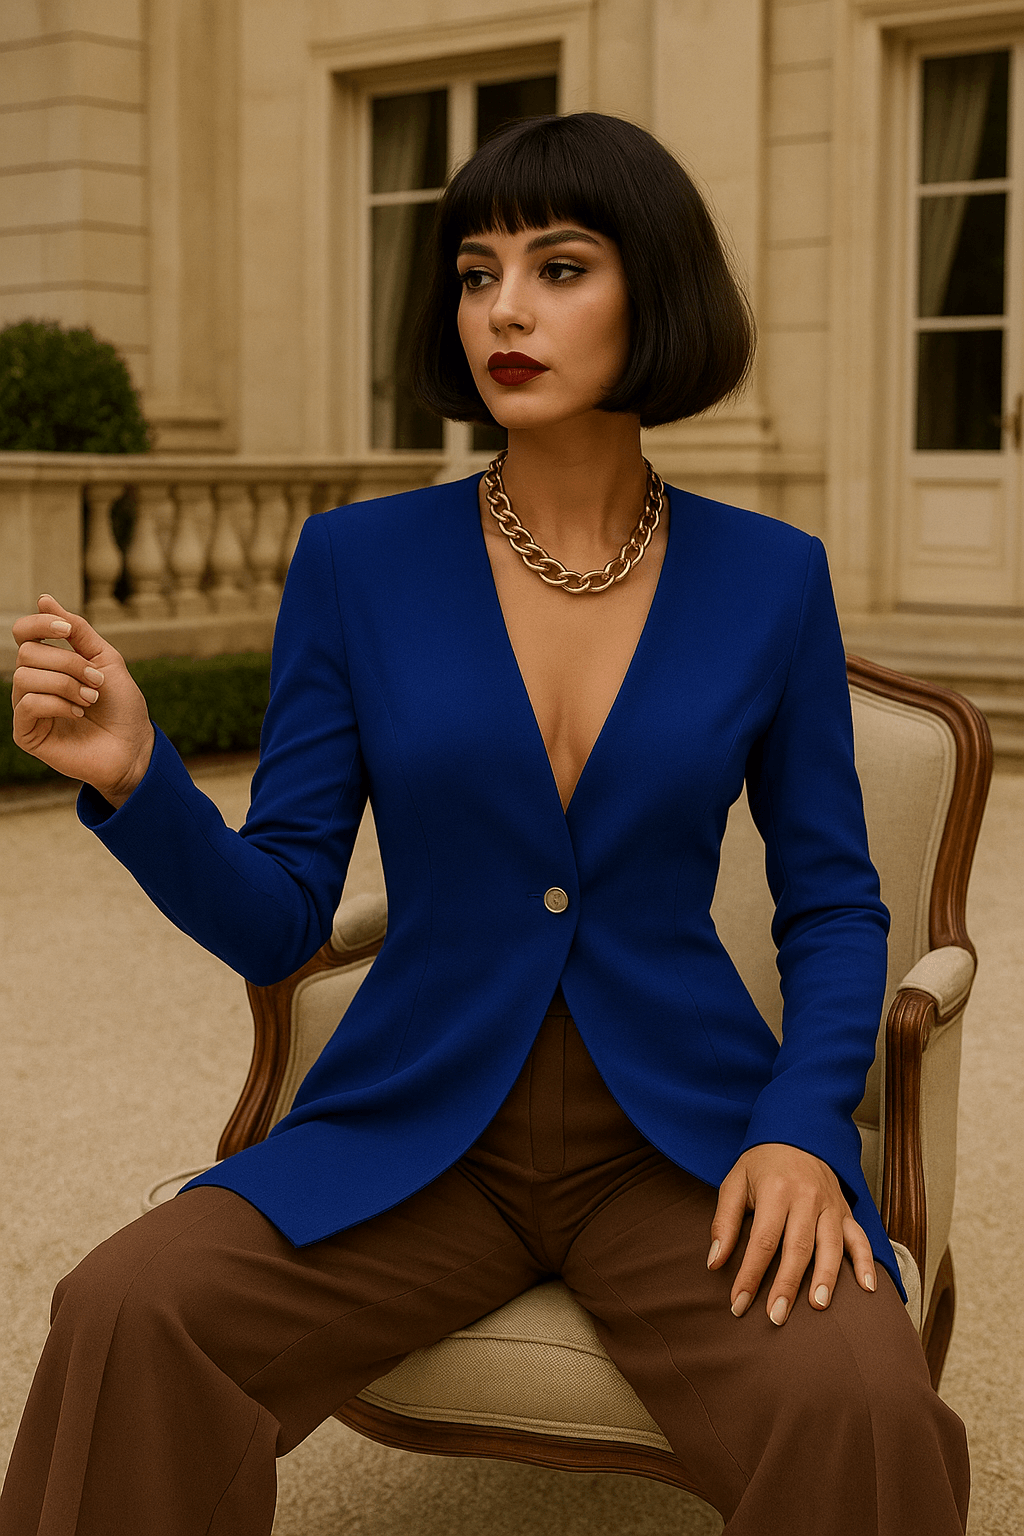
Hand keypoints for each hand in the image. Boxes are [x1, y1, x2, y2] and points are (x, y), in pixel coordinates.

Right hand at [11, 595, 153, 806]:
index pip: (23, 633)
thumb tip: (43, 599)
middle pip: (27, 653)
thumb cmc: (122, 706)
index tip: (66, 631)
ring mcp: (27, 709)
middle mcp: (33, 683)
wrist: (134, 747)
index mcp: (49, 663)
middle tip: (96, 681)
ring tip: (90, 699)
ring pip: (24, 677)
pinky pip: (28, 704)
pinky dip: (57, 704)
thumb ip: (77, 630)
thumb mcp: (105, 659)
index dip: (39, 624)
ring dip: (66, 684)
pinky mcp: (26, 733)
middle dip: (68, 662)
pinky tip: (78, 714)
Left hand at [707, 1142, 876, 1324]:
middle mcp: (807, 1198)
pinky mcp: (846, 1210)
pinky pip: (859, 1237)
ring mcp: (830, 1204)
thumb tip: (714, 1263)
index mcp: (776, 1190)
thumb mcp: (734, 1183)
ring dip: (825, 1279)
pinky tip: (868, 1288)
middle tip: (775, 1317)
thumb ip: (725, 1223)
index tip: (738, 1303)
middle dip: (786, 1286)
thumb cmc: (761, 1163)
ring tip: (816, 1306)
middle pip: (797, 1248)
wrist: (796, 1131)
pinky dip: (865, 1262)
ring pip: (830, 1246)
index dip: (750, 1275)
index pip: (763, 1242)